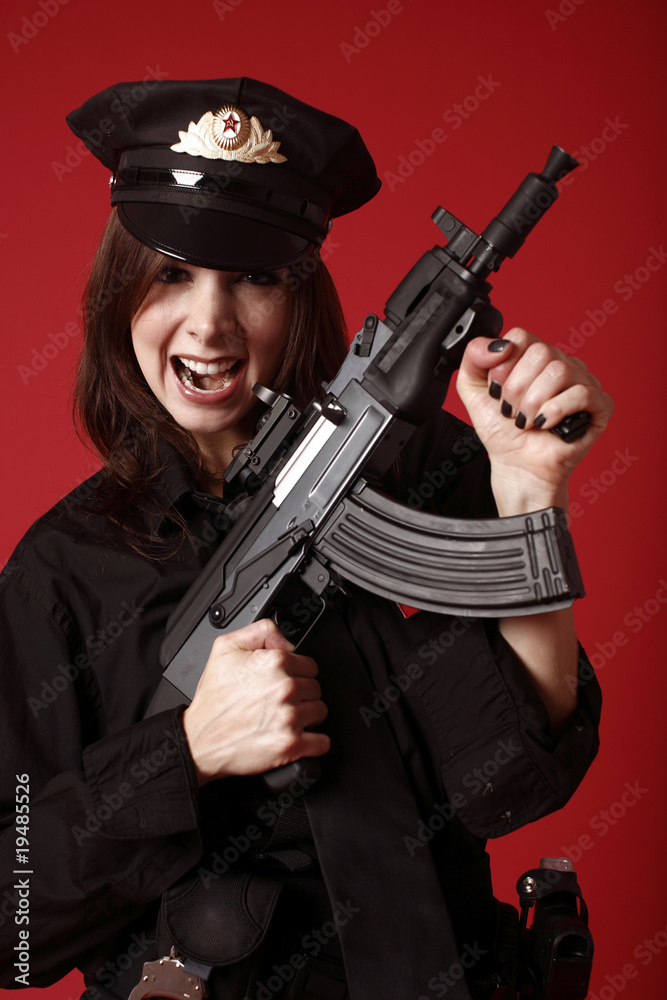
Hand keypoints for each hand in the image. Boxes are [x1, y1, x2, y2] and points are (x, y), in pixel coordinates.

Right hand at [181, 618, 329, 785]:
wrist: (199, 739)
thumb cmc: (212, 700)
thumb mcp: (226, 647)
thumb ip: (261, 631)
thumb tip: (287, 640)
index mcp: (274, 663)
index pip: (309, 665)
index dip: (297, 673)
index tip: (285, 681)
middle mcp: (284, 688)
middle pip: (316, 688)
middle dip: (302, 694)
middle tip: (281, 700)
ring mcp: (289, 717)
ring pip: (320, 711)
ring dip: (308, 715)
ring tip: (286, 717)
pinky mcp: (290, 745)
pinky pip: (322, 742)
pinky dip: (315, 742)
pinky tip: (299, 736)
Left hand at [457, 328, 613, 513]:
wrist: (516, 467)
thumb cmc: (501, 431)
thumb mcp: (473, 390)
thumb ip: (473, 356)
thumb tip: (500, 344)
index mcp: (534, 358)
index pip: (522, 336)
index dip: (504, 366)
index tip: (497, 390)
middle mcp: (561, 365)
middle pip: (541, 352)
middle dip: (516, 388)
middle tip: (512, 411)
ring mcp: (583, 383)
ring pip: (559, 371)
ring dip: (533, 402)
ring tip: (526, 421)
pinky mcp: (599, 406)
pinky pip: (582, 393)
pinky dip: (556, 410)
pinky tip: (545, 424)